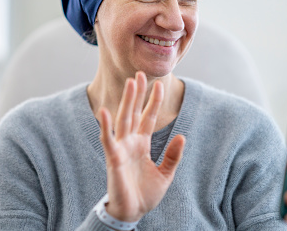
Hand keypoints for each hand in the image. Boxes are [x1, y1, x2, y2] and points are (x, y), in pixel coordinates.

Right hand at [99, 71, 184, 222]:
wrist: (132, 213)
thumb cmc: (145, 194)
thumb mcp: (165, 174)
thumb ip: (173, 155)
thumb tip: (181, 136)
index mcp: (142, 143)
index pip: (148, 117)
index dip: (153, 101)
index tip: (159, 84)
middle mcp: (130, 142)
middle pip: (134, 112)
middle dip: (138, 94)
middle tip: (141, 73)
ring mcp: (121, 148)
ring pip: (123, 119)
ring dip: (127, 101)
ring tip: (130, 83)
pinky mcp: (113, 159)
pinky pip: (108, 140)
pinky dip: (106, 126)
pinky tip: (105, 111)